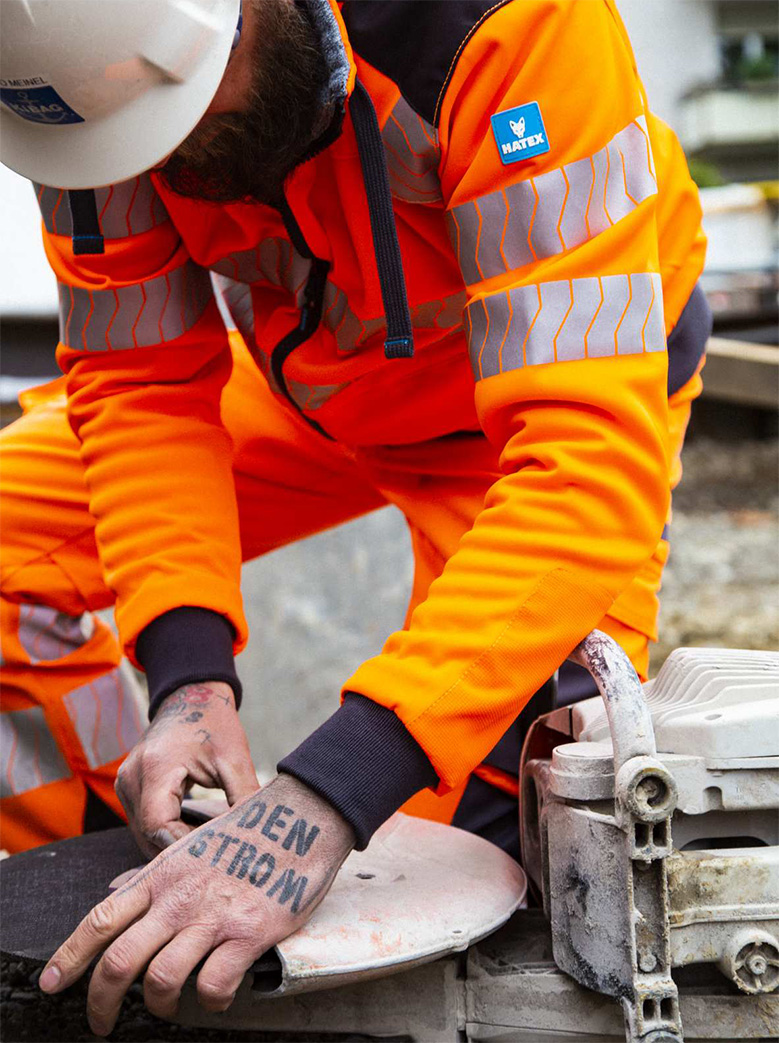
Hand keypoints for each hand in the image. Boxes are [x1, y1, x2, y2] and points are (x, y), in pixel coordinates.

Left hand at [39, 774, 355, 1035]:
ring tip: (169, 1006)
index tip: (52, 984)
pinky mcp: (248, 934)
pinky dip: (211, 1001)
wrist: (303, 817)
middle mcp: (179, 897)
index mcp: (162, 874)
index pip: (100, 919)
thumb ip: (154, 876)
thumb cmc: (249, 832)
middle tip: (100, 1023)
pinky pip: (214, 986)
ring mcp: (213, 916)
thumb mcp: (190, 846)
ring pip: (162, 981)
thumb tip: (117, 895)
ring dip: (160, 1005)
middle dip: (101, 1003)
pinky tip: (217, 993)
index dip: (68, 958)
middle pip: (120, 962)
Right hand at [115, 681, 257, 857]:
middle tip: (216, 857)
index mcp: (154, 769)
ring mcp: (125, 784)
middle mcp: (130, 779)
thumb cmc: (213, 723)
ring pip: (144, 835)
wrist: (191, 695)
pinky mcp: (129, 789)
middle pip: (148, 836)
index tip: (215, 854)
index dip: (185, 846)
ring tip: (208, 847)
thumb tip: (256, 834)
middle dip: (181, 851)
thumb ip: (244, 796)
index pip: (159, 827)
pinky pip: (144, 823)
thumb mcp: (234, 758)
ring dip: (173, 844)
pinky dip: (167, 833)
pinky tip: (194, 834)